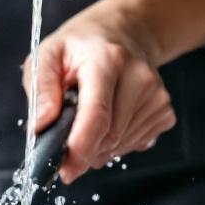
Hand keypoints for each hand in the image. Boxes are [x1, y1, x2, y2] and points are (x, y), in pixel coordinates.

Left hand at [24, 2, 175, 184]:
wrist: (123, 34)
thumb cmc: (80, 48)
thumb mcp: (48, 55)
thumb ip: (40, 89)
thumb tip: (40, 127)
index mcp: (106, 60)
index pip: (97, 115)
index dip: (80, 149)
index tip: (64, 170)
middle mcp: (138, 76)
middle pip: (109, 137)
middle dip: (82, 149)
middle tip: (64, 139)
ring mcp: (156, 95)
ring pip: (121, 145)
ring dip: (97, 146)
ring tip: (87, 118)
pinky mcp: (164, 110)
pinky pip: (135, 145)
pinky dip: (115, 144)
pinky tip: (109, 119)